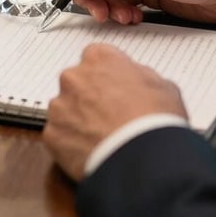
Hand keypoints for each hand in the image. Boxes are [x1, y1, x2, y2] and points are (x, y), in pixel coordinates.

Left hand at [44, 44, 187, 180]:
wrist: (143, 158)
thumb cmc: (155, 120)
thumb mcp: (163, 87)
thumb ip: (140, 76)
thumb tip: (135, 80)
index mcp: (99, 58)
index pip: (96, 59)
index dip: (107, 77)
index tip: (115, 91)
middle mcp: (73, 77)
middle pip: (76, 84)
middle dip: (89, 98)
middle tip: (108, 118)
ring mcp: (59, 106)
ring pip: (64, 110)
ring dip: (77, 122)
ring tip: (101, 140)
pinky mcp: (52, 134)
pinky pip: (59, 137)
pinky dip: (71, 145)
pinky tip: (91, 154)